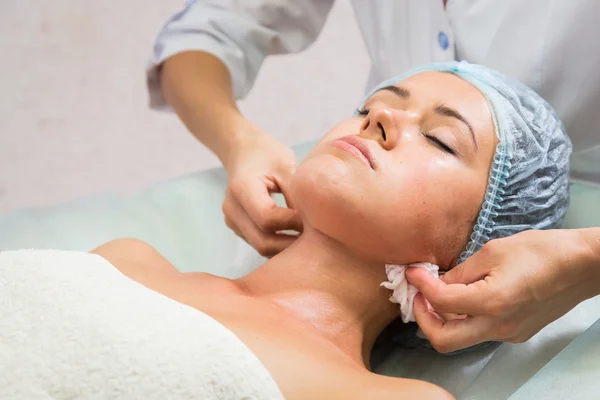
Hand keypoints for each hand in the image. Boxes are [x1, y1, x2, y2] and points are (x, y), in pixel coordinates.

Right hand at [222, 124, 302, 256]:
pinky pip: (259, 242)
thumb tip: (315, 224)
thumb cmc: (267, 154)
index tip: (314, 221)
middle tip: (317, 240)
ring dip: (286, 248)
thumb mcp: (286, 166)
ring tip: (310, 241)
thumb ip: (297, 194)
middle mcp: (232, 209)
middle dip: (291, 244)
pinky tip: (296, 236)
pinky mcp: (238, 227)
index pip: (267, 218)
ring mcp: (232, 221)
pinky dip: (279, 244)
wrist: (243, 151)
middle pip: (263, 241)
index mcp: (241, 188)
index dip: (293, 224)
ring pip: (261, 246)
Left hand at [406, 229, 598, 352]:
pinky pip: (480, 331)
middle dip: (422, 318)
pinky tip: (463, 296)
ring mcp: (508, 333)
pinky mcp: (516, 333)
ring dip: (442, 320)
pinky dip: (463, 318)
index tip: (413, 272)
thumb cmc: (541, 251)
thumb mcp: (492, 252)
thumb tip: (437, 282)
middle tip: (418, 295)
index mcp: (492, 302)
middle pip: (443, 341)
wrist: (581, 265)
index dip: (420, 285)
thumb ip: (460, 272)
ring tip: (436, 293)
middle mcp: (499, 325)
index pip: (440, 302)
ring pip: (461, 338)